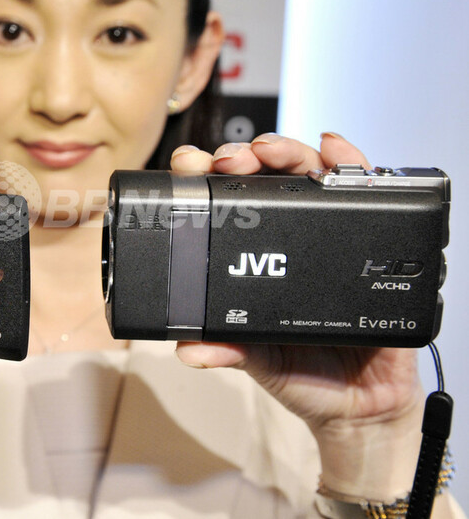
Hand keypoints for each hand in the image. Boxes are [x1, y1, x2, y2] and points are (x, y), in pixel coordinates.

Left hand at [170, 132, 426, 497]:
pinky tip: (335, 152)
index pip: (223, 206)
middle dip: (241, 158)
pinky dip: (350, 165)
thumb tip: (188, 348)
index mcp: (251, 259)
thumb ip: (225, 351)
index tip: (188, 167)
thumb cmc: (302, 373)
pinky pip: (365, 194)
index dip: (203, 180)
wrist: (360, 405)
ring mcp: (327, 236)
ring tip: (268, 151)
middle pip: (263, 179)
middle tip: (227, 160)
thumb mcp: (256, 361)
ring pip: (307, 176)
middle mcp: (287, 240)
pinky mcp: (368, 242)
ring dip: (286, 152)